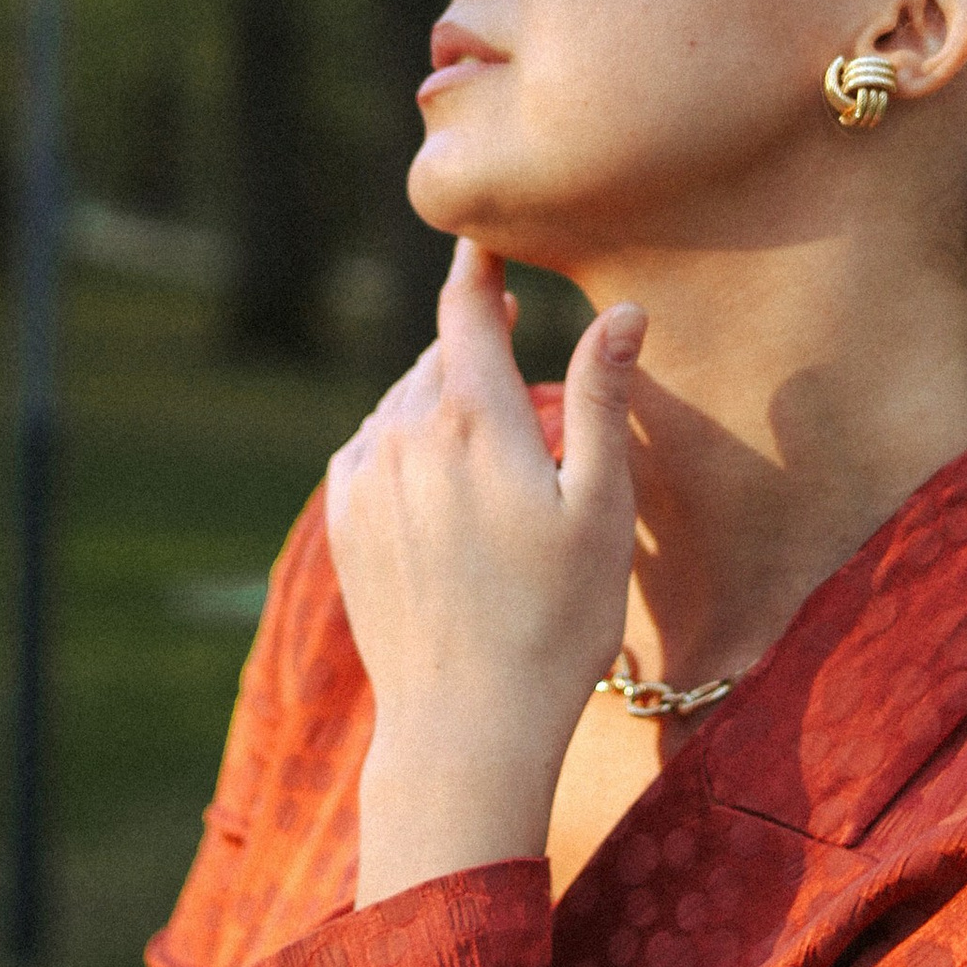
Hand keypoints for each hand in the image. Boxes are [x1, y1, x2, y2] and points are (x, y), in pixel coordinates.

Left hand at [331, 240, 644, 902]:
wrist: (465, 725)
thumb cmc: (557, 622)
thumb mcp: (602, 509)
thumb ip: (606, 399)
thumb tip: (623, 311)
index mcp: (472, 417)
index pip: (466, 310)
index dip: (478, 270)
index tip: (482, 241)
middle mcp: (404, 433)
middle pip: (440, 359)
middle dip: (475, 350)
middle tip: (514, 357)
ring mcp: (364, 477)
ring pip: (404, 404)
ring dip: (441, 402)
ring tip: (489, 445)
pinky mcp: (342, 519)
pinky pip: (374, 450)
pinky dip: (406, 445)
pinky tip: (442, 485)